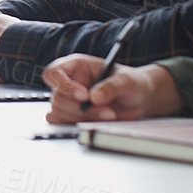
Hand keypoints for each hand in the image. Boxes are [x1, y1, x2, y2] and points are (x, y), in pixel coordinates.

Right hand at [45, 56, 180, 124]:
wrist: (138, 99)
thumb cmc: (130, 83)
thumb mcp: (125, 80)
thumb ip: (111, 86)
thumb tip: (95, 97)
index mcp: (76, 67)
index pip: (54, 73)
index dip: (64, 85)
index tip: (84, 96)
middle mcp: (69, 83)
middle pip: (57, 98)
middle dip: (80, 108)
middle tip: (106, 111)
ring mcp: (70, 101)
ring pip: (59, 113)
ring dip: (83, 118)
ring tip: (108, 115)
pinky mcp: (73, 117)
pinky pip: (64, 124)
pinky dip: (79, 126)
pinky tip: (97, 122)